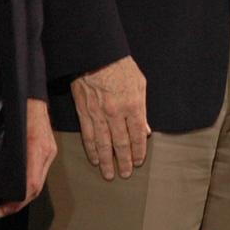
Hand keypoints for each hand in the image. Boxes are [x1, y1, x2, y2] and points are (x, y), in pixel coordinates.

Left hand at [0, 98, 56, 216]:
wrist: (30, 94)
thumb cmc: (18, 109)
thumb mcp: (10, 131)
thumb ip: (8, 153)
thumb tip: (0, 179)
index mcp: (37, 148)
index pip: (32, 184)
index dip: (17, 201)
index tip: (2, 209)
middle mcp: (47, 152)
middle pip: (36, 187)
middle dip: (19, 203)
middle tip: (2, 211)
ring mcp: (49, 151)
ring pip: (39, 181)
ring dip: (24, 196)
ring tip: (8, 203)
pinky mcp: (48, 149)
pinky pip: (40, 172)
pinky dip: (29, 184)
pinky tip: (17, 186)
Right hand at [70, 56, 148, 179]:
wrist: (96, 54)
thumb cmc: (120, 66)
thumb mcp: (140, 84)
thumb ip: (143, 109)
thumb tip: (146, 130)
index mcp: (132, 105)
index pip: (137, 135)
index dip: (138, 151)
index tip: (139, 161)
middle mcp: (115, 113)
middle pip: (120, 144)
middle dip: (124, 161)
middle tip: (126, 174)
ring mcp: (98, 114)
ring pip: (103, 144)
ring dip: (107, 161)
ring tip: (110, 174)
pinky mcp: (83, 112)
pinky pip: (88, 136)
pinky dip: (91, 150)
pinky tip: (95, 160)